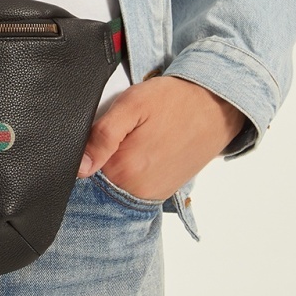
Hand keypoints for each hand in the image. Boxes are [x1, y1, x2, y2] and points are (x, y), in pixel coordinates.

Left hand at [77, 75, 246, 200]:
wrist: (215, 108)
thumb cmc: (173, 101)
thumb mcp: (132, 105)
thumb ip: (102, 135)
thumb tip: (80, 167)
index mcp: (122, 169)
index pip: (83, 165)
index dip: (87, 144)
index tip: (103, 128)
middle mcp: (135, 190)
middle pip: (99, 173)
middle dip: (104, 152)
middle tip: (125, 129)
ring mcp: (150, 194)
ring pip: (116, 178)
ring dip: (119, 160)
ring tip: (139, 136)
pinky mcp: (161, 192)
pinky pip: (135, 183)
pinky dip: (135, 167)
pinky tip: (147, 147)